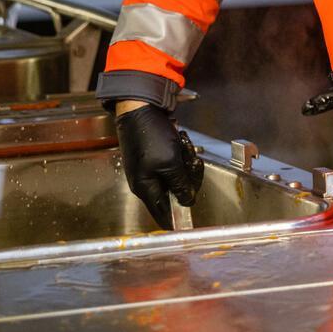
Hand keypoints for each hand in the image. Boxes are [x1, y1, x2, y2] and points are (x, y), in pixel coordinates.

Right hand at [113, 102, 203, 226]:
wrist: (140, 108)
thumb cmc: (150, 135)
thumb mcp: (170, 163)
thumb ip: (180, 185)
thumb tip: (187, 201)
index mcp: (145, 188)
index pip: (162, 215)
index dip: (177, 219)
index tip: (190, 223)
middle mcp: (146, 182)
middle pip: (175, 193)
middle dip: (188, 177)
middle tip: (192, 162)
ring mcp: (150, 169)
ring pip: (177, 176)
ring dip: (185, 161)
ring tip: (183, 146)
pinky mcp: (154, 157)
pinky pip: (174, 163)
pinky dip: (180, 153)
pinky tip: (179, 141)